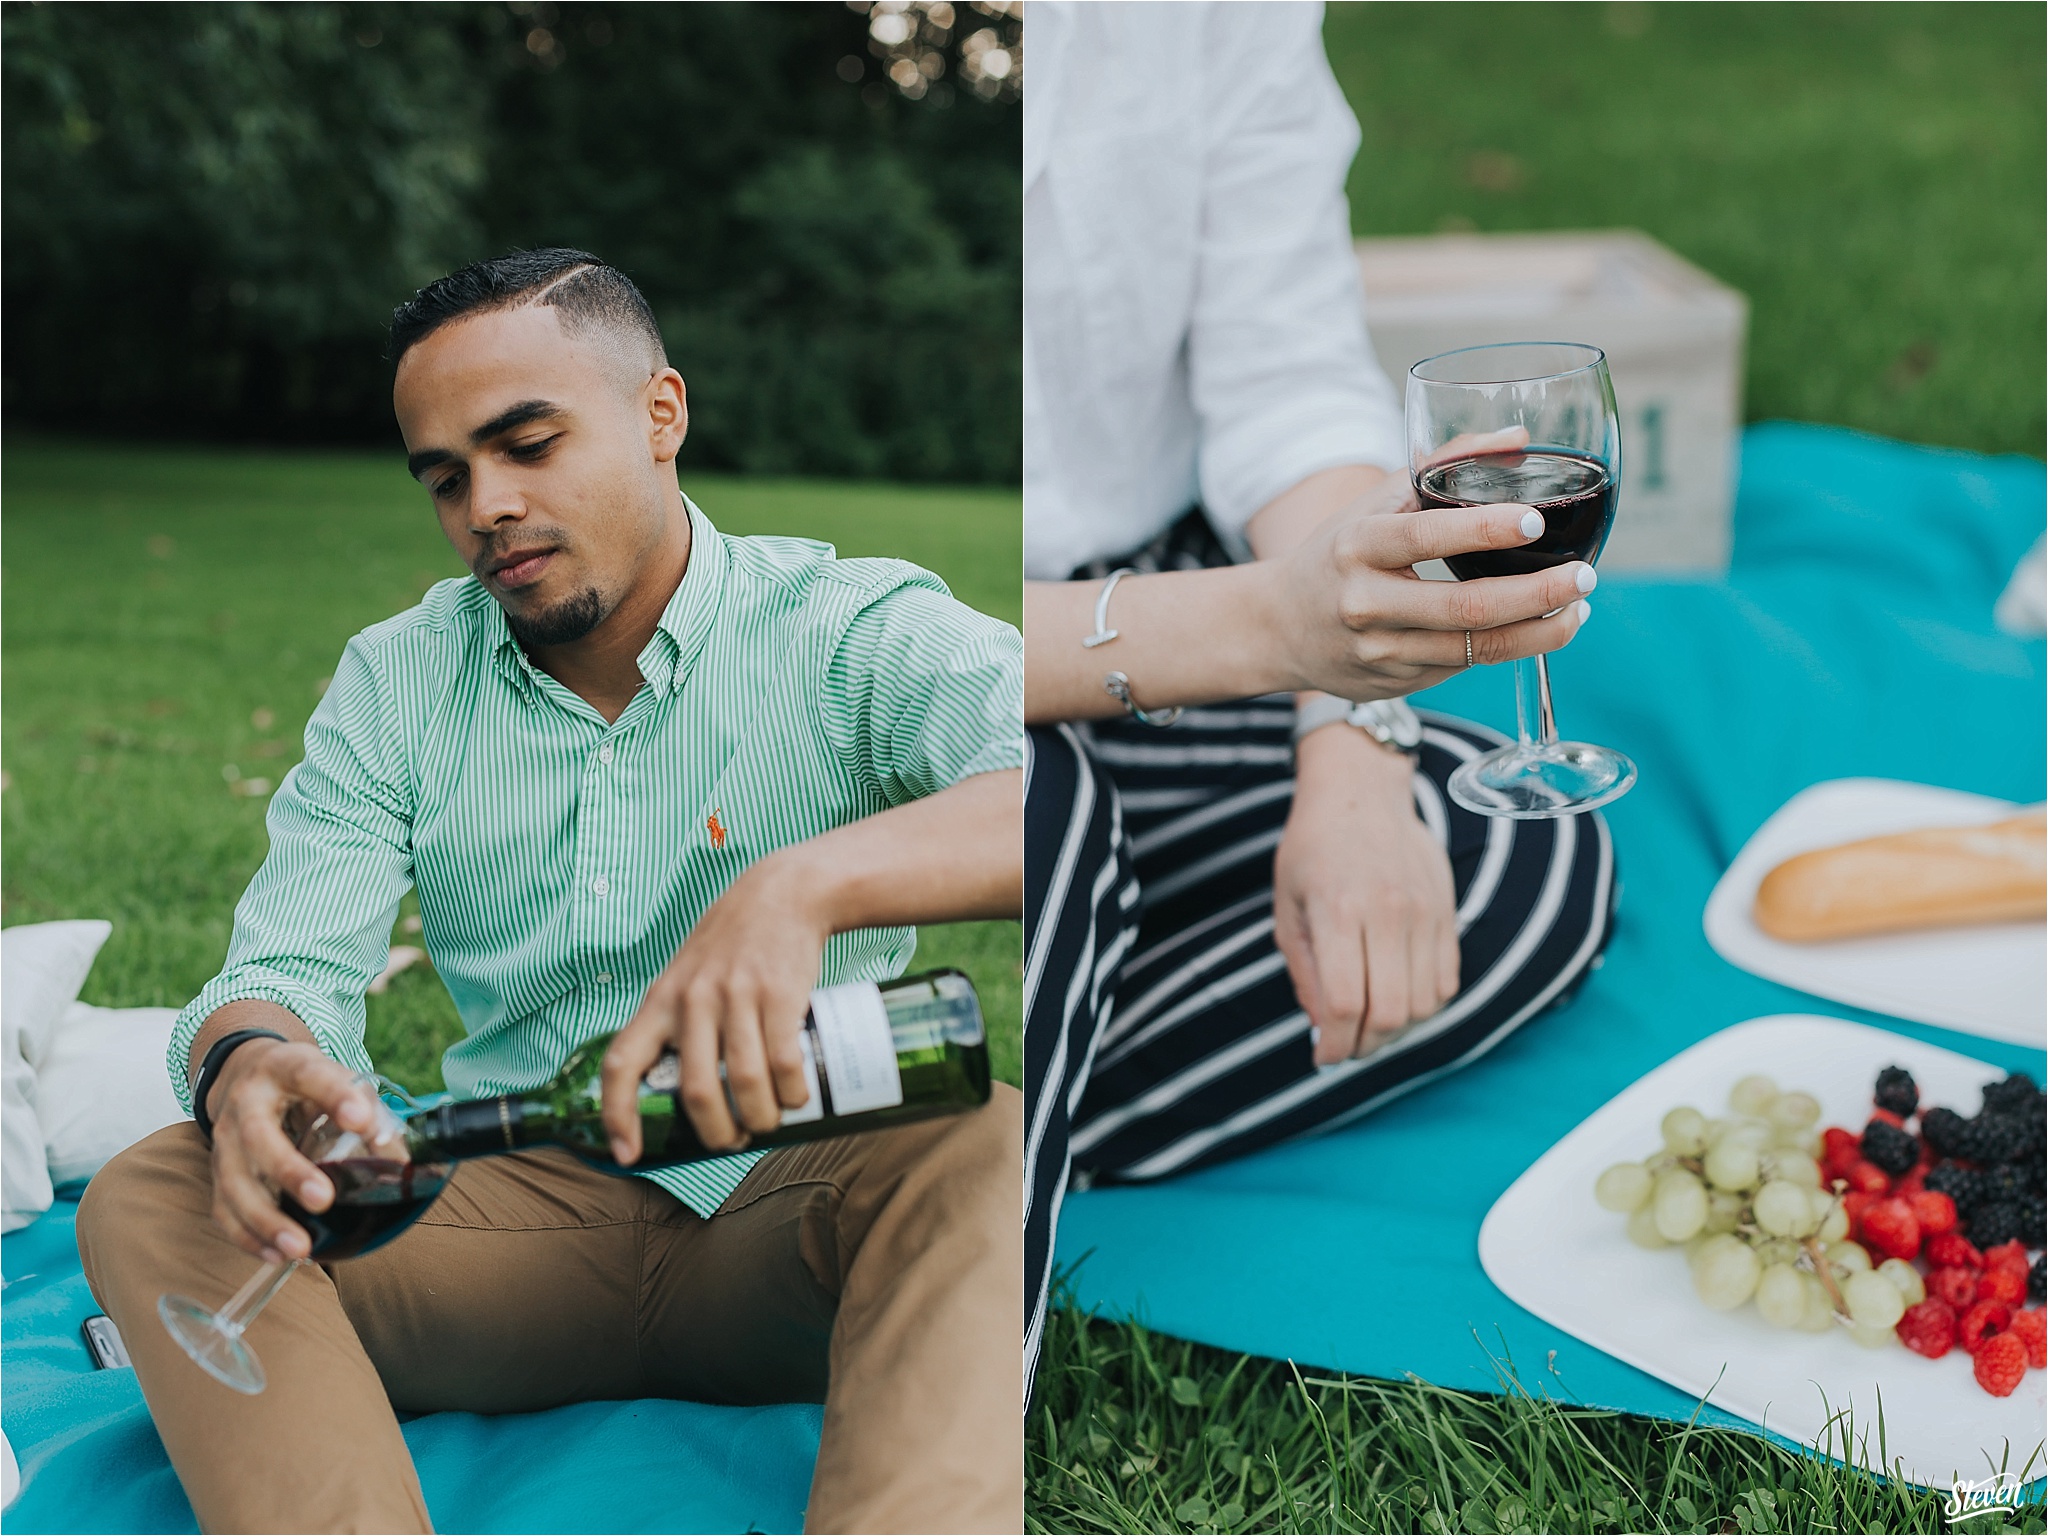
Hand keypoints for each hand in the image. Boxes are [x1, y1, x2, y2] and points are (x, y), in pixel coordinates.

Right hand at [205, 1039, 378, 1262]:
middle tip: (322, 1199)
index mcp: (285, 1068)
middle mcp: (246, 1102)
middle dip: (288, 1171)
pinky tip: (277, 1255)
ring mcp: (224, 1138)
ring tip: (299, 1247)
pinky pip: (222, 1208)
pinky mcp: (216, 1170)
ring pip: (233, 1182)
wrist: (247, 1072)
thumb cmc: (303, 1082)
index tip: (360, 1120)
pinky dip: (247, 1236)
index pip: (309, 1075)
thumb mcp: (335, 1079)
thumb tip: (401, 1163)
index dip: (335, 1096)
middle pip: (257, 1137)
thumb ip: (369, 1112)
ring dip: (265, 1220)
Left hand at [601, 853, 828, 1161]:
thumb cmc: (733, 944)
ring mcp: (737, 996)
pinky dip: (792, 1092)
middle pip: (695, 1090)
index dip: (617, 1114)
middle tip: (732, 1141)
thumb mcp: (688, 976)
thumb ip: (678, 1024)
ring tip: (769, 1122)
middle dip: (716, 1132)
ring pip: (743, 1083)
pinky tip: (796, 1097)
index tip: (628, 1153)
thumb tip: (685, 1096)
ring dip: (760, 1118)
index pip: (622, 1064)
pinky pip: (784, 1061)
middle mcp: (693, 1000)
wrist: (784, 894)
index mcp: (661, 1001)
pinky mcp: (780, 994)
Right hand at [1265, 471, 1593, 701]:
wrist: (1276, 627)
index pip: (1427, 536)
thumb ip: (1444, 465)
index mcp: (1358, 545)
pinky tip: (1538, 630)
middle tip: (1584, 577)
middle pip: (1465, 606)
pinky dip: (1507, 649)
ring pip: (1473, 650)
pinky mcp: (1393, 683)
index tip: (1536, 520)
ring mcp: (1379, 650)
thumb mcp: (1377, 502)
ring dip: (1537, 632)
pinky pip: (1461, 668)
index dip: (1485, 530)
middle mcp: (1366, 602)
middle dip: (1536, 595)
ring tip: (1577, 609)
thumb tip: (1518, 437)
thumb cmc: (1339, 551)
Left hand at [1273, 725, 1458, 1064]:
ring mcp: (1424, 913)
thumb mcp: (1287, 906)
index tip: (1322, 1056)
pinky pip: (1447, 982)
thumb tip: (1321, 1028)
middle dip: (1364, 1046)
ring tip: (1369, 1025)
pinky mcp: (1447, 912)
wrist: (1361, 793)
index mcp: (1338, 912)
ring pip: (1423, 1005)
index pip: (1344, 1003)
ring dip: (1395, 1030)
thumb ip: (1304, 970)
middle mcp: (1386, 913)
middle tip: (1346, 1046)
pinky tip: (1397, 998)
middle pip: (1389, 1013)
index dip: (1333, 1044)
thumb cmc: (1312, 849)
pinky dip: (1423, 1005)